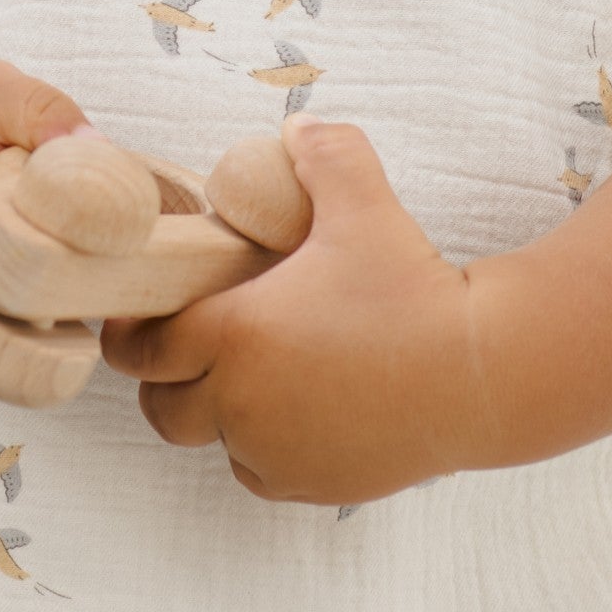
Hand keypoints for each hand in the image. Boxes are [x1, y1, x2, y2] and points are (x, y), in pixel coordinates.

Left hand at [99, 114, 492, 506]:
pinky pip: (262, 470)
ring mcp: (277, 454)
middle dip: (166, 378)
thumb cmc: (413, 289)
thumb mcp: (363, 202)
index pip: (145, 349)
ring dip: (220, 411)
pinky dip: (264, 444)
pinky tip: (296, 405)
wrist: (480, 371)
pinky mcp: (314, 485)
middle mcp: (243, 406)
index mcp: (237, 337)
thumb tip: (299, 127)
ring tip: (255, 368)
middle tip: (190, 343)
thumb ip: (324, 153)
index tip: (138, 315)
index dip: (132, 332)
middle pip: (163, 408)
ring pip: (216, 440)